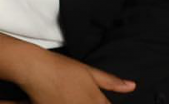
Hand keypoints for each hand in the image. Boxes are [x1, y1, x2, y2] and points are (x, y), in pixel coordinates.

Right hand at [12, 51, 134, 103]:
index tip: (100, 100)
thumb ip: (111, 81)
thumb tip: (132, 86)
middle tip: (80, 95)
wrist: (36, 70)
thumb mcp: (89, 71)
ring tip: (72, 97)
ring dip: (80, 103)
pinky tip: (64, 101)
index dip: (104, 103)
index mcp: (96, 101)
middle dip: (93, 102)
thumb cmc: (62, 67)